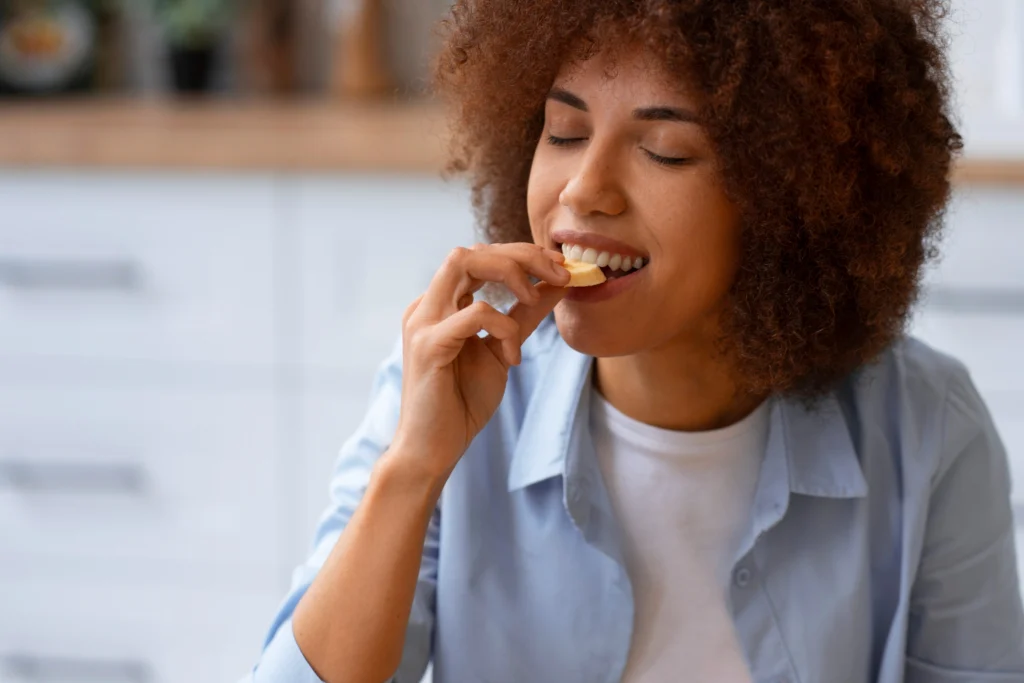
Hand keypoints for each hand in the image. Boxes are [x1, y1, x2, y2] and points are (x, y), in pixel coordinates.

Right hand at [390, 243, 568, 482]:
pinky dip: (504, 326)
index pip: (479, 257)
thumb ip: (524, 315)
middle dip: (521, 254)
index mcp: (441, 305)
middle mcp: (428, 306)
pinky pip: (475, 312)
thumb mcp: (503, 350)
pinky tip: (513, 357)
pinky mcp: (428, 345)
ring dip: (511, 273)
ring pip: (464, 262)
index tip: (559, 268)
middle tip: (559, 273)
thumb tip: (557, 284)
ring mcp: (423, 322)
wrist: (434, 449)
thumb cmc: (462, 402)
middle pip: (471, 249)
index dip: (521, 254)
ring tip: (535, 299)